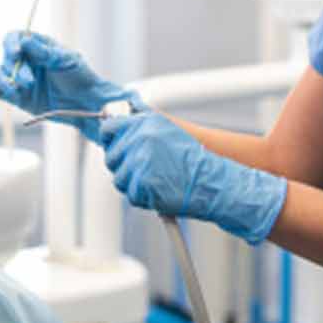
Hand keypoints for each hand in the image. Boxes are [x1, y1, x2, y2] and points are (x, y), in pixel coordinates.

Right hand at [0, 31, 141, 139]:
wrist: (84, 103)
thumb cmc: (80, 76)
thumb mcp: (66, 60)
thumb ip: (45, 52)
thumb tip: (25, 41)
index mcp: (36, 45)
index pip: (14, 38)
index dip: (11, 44)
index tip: (16, 54)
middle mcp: (23, 59)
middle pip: (5, 58)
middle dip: (15, 70)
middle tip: (29, 82)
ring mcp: (17, 78)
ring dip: (1, 80)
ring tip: (14, 91)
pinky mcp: (15, 96)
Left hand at [101, 112, 287, 244]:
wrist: (212, 182)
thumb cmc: (194, 160)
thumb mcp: (168, 131)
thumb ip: (142, 127)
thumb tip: (116, 125)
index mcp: (145, 124)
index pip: (109, 128)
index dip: (110, 139)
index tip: (114, 146)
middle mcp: (140, 140)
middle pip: (112, 157)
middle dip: (123, 166)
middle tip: (142, 171)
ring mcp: (139, 163)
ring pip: (119, 178)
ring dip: (133, 183)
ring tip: (155, 182)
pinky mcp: (142, 185)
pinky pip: (130, 195)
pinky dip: (142, 197)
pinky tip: (158, 191)